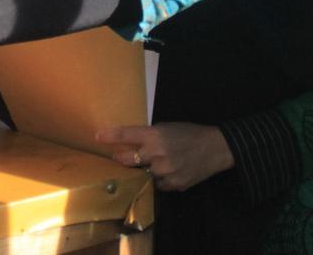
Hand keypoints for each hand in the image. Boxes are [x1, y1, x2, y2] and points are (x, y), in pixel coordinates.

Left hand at [97, 122, 234, 191]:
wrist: (215, 148)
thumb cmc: (189, 134)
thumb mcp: (167, 128)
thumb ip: (149, 136)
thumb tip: (132, 144)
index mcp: (155, 136)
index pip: (127, 135)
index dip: (110, 136)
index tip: (97, 136)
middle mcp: (157, 154)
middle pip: (128, 160)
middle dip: (121, 158)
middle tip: (118, 157)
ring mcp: (165, 172)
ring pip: (144, 174)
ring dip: (146, 169)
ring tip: (160, 162)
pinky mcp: (173, 185)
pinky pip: (158, 184)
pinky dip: (159, 179)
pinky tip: (169, 171)